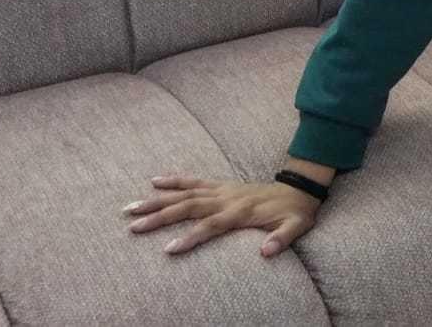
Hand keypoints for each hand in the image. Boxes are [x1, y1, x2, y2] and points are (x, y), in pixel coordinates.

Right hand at [122, 174, 322, 256]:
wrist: (300, 188)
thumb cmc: (295, 212)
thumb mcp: (296, 226)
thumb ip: (282, 238)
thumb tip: (267, 251)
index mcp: (242, 211)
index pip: (212, 225)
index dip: (191, 237)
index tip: (169, 250)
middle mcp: (227, 198)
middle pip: (188, 206)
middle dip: (160, 217)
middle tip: (133, 227)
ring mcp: (222, 189)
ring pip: (185, 193)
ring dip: (157, 199)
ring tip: (131, 207)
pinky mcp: (221, 184)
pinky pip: (194, 180)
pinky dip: (174, 179)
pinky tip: (154, 181)